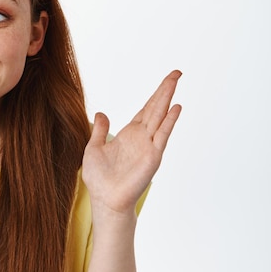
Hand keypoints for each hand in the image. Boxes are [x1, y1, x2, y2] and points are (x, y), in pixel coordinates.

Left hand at [82, 70, 181, 217]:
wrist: (105, 199)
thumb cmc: (99, 178)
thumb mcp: (94, 148)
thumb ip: (99, 130)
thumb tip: (101, 113)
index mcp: (129, 134)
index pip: (146, 110)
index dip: (155, 95)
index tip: (166, 80)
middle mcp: (142, 138)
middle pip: (156, 108)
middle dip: (165, 90)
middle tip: (177, 72)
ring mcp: (149, 146)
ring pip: (160, 116)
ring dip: (167, 98)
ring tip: (175, 81)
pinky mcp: (152, 156)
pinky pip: (162, 135)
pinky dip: (169, 121)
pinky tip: (175, 108)